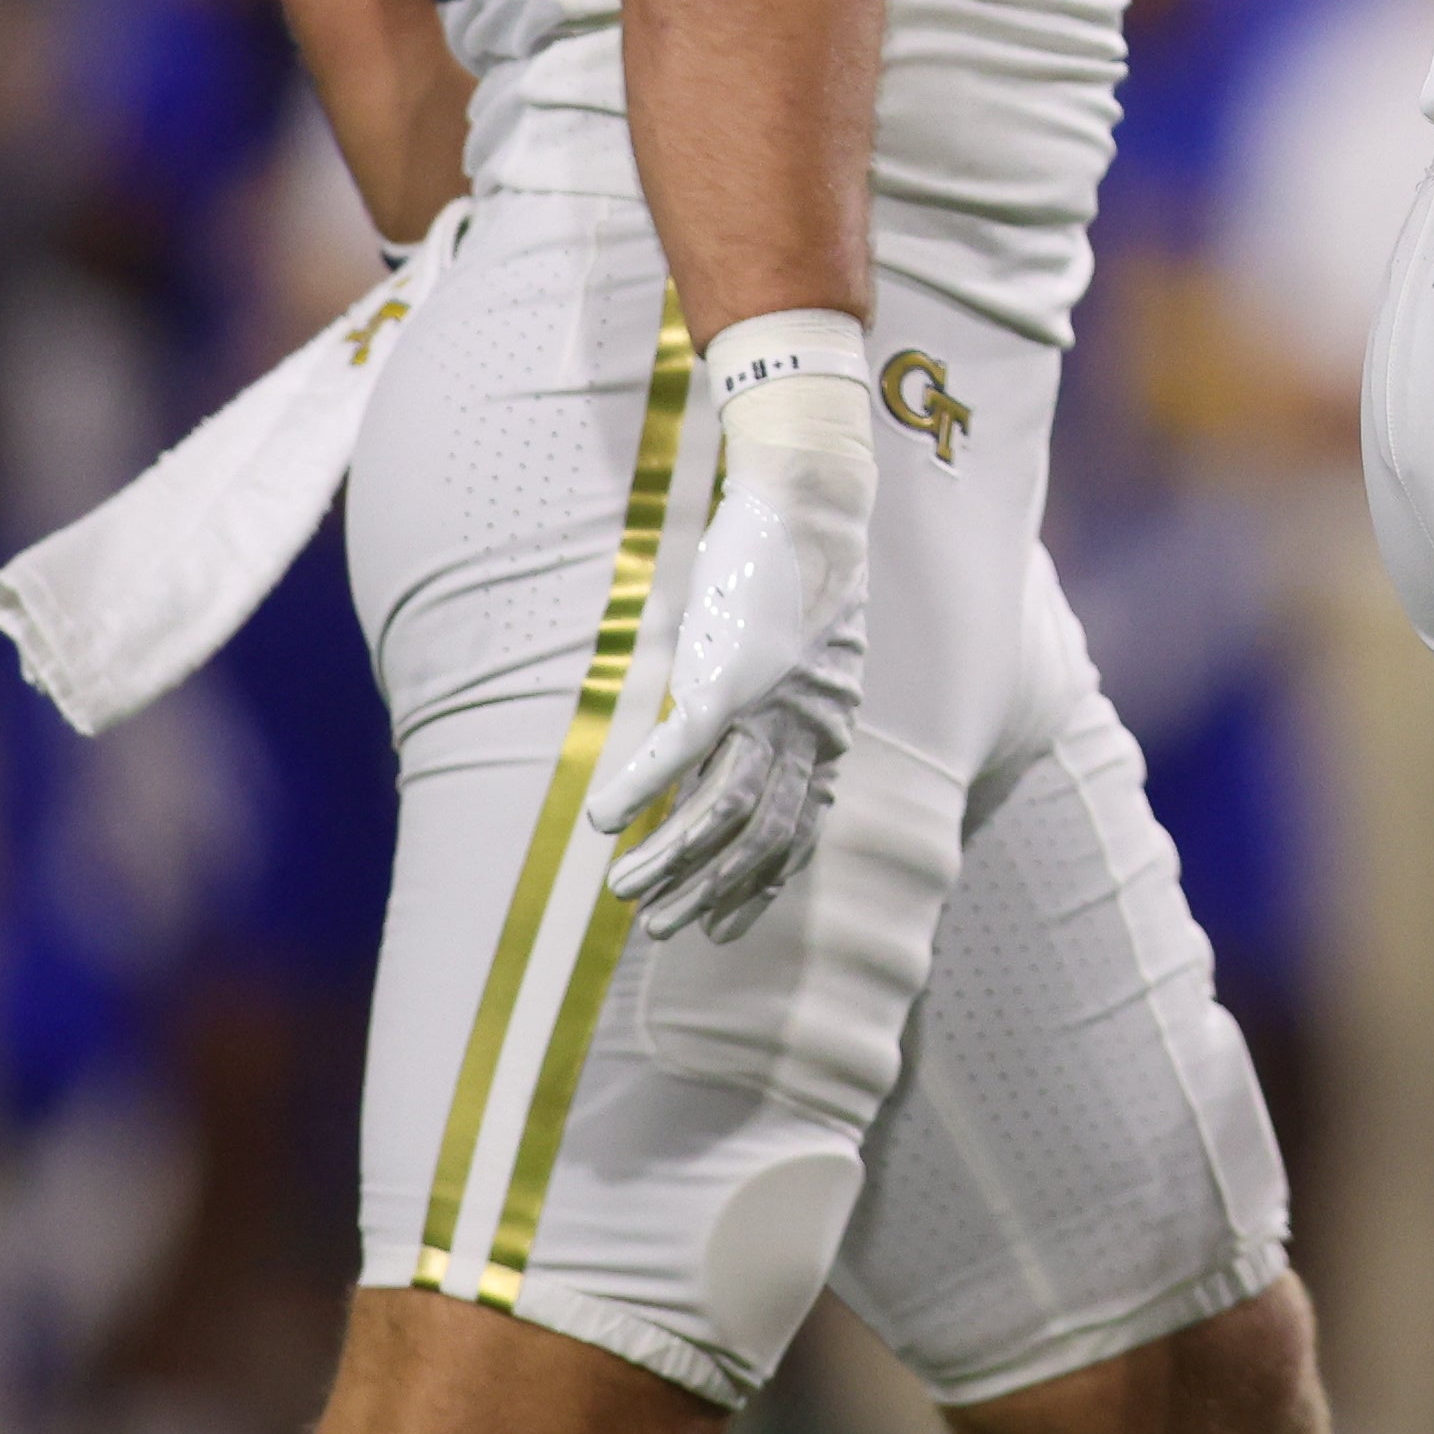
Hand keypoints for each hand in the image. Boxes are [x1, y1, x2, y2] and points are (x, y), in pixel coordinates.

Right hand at [584, 365, 874, 938]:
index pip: (804, 829)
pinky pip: (682, 750)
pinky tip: (602, 820)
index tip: (730, 926)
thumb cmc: (803, 571)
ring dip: (671, 858)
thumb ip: (786, 700)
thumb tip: (743, 732)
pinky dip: (642, 789)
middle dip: (712, 890)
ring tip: (625, 893)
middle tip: (663, 929)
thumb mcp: (808, 652)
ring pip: (723, 809)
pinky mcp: (730, 674)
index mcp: (831, 727)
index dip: (766, 885)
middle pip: (765, 836)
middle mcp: (811, 728)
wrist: (814, 504)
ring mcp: (772, 704)